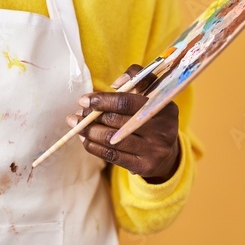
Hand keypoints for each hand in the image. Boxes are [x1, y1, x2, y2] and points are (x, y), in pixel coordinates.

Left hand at [66, 64, 181, 183]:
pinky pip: (112, 156)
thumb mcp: (152, 93)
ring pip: (112, 139)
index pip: (127, 102)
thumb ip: (137, 78)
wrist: (167, 152)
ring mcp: (155, 150)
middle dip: (92, 116)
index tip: (84, 100)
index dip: (103, 100)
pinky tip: (85, 139)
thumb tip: (115, 84)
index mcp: (164, 107)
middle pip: (117, 121)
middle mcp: (162, 129)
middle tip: (79, 114)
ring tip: (77, 126)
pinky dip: (94, 147)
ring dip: (89, 132)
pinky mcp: (145, 166)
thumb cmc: (151, 115)